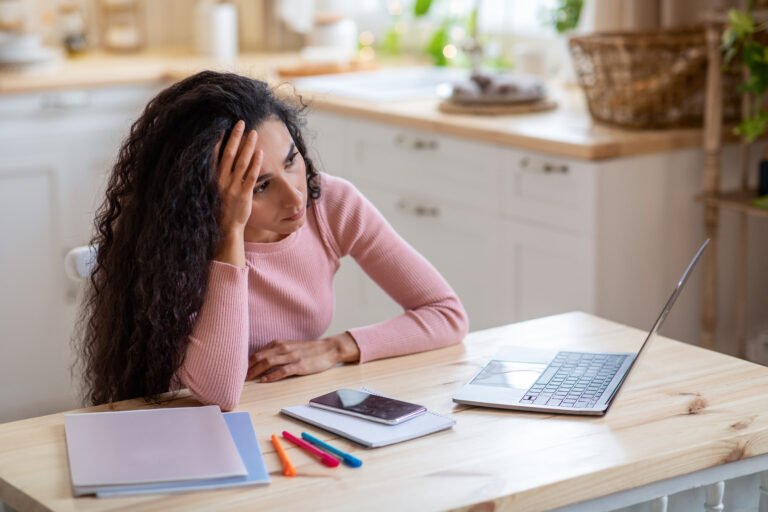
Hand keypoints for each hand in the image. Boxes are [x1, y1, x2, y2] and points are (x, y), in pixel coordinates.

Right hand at [214, 120, 262, 265]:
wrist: (224, 229)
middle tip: (241, 122)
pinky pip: (251, 177)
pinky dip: (256, 164)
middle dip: (235, 137)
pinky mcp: (243, 195)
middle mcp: (221, 181)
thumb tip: (219, 162)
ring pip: (241, 162)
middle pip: (229, 154)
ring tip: (253, 133)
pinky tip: (260, 153)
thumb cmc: (219, 209)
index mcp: (212, 179)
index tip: (223, 127)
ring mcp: (232, 187)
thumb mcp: (214, 191)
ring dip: (248, 146)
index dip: (219, 140)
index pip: (215, 155)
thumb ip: (216, 177)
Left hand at [246, 332, 360, 382]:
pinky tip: (264, 381)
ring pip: (269, 362)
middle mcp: (283, 348)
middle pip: (259, 356)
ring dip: (255, 371)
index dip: (245, 362)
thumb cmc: (308, 349)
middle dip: (247, 368)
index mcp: (279, 343)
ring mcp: (292, 356)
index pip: (257, 352)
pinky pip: (283, 370)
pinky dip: (272, 376)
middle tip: (236, 378)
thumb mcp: (289, 346)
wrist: (328, 348)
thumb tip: (258, 361)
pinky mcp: (300, 365)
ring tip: (246, 380)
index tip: (236, 371)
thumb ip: (275, 351)